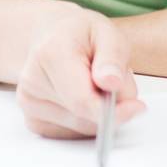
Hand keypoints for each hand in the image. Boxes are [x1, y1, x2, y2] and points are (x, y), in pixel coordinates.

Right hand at [15, 6, 145, 137]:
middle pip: (85, 116)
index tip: (137, 107)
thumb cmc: (81, 34)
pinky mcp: (32, 119)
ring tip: (93, 85)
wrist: (51, 36)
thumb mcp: (107, 32)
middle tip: (112, 80)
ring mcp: (28, 102)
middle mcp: (32, 79)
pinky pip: (72, 134)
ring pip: (82, 128)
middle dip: (109, 106)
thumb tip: (111, 83)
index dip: (114, 111)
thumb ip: (113, 56)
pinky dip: (85, 121)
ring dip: (98, 114)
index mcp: (50, 53)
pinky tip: (80, 96)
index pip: (82, 100)